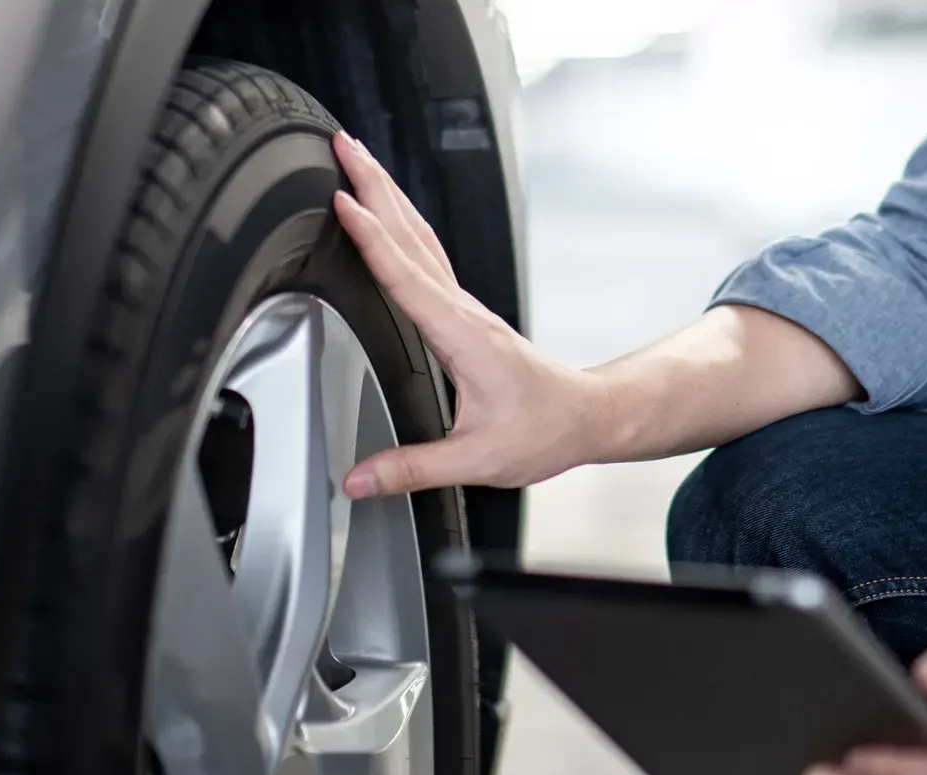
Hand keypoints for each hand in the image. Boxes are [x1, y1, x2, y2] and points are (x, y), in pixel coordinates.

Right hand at [331, 131, 606, 496]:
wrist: (585, 417)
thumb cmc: (542, 431)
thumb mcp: (476, 460)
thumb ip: (411, 468)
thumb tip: (356, 479)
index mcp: (461, 336)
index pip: (407, 276)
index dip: (372, 238)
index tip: (342, 201)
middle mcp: (462, 311)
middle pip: (411, 234)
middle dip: (375, 184)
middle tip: (341, 143)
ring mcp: (463, 306)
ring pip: (419, 236)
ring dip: (387, 193)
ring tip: (356, 159)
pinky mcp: (462, 311)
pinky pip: (425, 255)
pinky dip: (399, 224)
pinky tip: (385, 214)